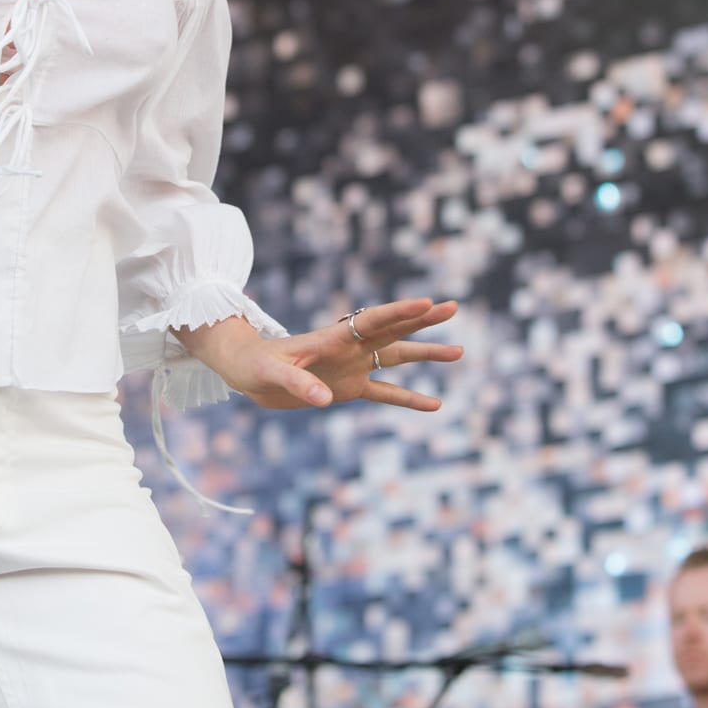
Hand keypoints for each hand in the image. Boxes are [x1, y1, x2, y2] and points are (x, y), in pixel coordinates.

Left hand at [177, 299, 462, 412]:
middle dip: (422, 320)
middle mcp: (349, 349)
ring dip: (425, 354)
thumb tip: (324, 400)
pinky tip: (435, 404)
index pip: (373, 320)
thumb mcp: (272, 374)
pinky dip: (409, 399)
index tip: (427, 302)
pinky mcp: (349, 389)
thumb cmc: (256, 365)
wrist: (248, 374)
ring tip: (459, 351)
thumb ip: (298, 384)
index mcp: (333, 338)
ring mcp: (353, 368)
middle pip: (393, 330)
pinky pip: (385, 393)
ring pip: (397, 358)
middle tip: (453, 307)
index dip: (400, 312)